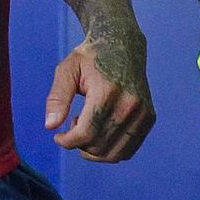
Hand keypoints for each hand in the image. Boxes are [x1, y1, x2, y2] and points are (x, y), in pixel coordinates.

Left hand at [45, 35, 153, 161]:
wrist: (122, 46)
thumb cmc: (89, 58)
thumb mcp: (66, 70)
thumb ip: (57, 98)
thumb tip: (50, 126)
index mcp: (107, 92)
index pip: (87, 132)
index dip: (68, 141)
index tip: (57, 137)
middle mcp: (130, 105)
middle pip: (100, 145)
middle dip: (79, 145)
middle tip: (70, 127)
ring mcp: (143, 113)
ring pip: (115, 153)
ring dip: (94, 151)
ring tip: (84, 128)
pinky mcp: (149, 118)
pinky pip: (128, 149)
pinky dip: (109, 150)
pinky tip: (98, 132)